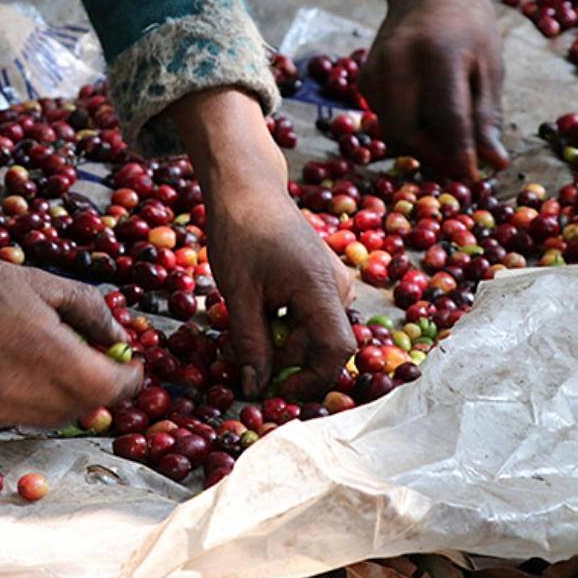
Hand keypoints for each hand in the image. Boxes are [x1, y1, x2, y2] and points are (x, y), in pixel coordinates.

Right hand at [0, 206, 141, 429]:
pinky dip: (35, 400)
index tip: (133, 363)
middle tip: (98, 357)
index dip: (130, 379)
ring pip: (57, 418)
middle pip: (87, 406)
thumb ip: (89, 310)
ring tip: (56, 359)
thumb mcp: (39, 282)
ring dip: (70, 395)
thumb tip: (120, 337)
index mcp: (46, 353)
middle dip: (101, 385)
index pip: (111, 388)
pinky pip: (23, 418)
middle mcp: (24, 392)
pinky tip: (19, 368)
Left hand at [170, 89, 355, 398]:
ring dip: (283, 343)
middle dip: (288, 362)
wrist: (246, 188)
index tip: (276, 388)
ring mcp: (332, 282)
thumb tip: (255, 390)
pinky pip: (309, 316)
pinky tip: (257, 311)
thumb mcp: (238, 294)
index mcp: (322, 290)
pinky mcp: (321, 279)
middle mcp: (338, 288)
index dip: (311, 380)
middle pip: (323, 346)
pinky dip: (284, 325)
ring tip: (246, 326)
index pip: (337, 352)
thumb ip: (250, 344)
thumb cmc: (240, 232)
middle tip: (248, 361)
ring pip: (314, 333)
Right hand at [359, 0, 508, 179]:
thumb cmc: (468, 27)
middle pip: (407, 133)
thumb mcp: (490, 66)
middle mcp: (398, 63)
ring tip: (447, 140)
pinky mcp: (362, 78)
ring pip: (391, 131)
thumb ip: (486, 117)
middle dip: (433, 156)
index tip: (474, 178)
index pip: (446, 119)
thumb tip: (493, 163)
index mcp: (437, 55)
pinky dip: (406, 127)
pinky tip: (426, 116)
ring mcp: (374, 70)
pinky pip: (383, 118)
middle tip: (459, 164)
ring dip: (420, 145)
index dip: (460, 154)